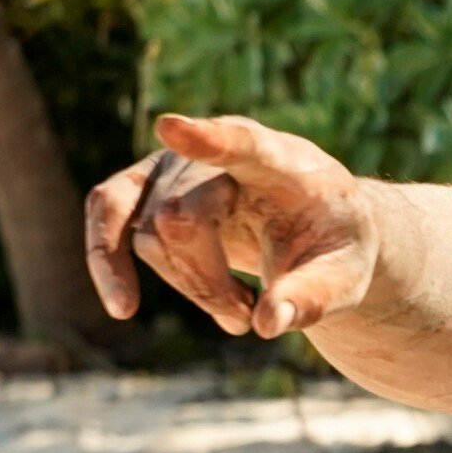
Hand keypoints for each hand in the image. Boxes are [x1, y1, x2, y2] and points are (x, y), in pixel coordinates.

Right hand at [84, 113, 378, 337]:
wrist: (320, 230)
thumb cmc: (334, 249)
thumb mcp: (346, 279)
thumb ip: (312, 298)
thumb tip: (267, 324)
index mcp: (282, 162)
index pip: (244, 145)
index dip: (209, 140)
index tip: (172, 128)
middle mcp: (220, 153)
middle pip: (179, 219)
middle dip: (206, 284)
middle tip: (248, 320)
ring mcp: (177, 163)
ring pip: (148, 234)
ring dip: (187, 287)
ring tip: (237, 314)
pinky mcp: (148, 184)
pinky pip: (106, 213)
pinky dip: (106, 261)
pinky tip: (124, 307)